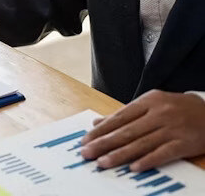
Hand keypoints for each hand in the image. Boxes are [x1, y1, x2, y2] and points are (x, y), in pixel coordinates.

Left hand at [81, 90, 204, 171]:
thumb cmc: (176, 108)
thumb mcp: (151, 104)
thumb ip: (125, 114)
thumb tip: (97, 123)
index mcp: (148, 101)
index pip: (119, 118)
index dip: (101, 131)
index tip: (85, 141)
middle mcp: (159, 114)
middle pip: (127, 131)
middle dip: (104, 144)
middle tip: (87, 153)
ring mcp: (172, 128)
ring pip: (141, 143)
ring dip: (120, 155)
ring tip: (103, 163)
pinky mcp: (184, 143)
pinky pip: (163, 153)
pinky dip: (148, 160)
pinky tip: (134, 168)